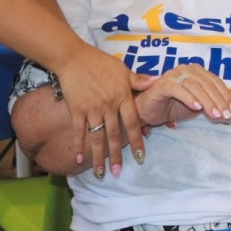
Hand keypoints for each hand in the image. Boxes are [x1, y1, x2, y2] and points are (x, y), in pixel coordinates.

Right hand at [51, 43, 142, 178]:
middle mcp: (109, 105)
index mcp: (122, 96)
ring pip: (97, 137)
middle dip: (117, 155)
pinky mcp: (77, 110)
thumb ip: (138, 80)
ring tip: (101, 173)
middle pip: (115, 135)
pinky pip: (79, 131)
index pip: (133, 123)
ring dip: (99, 157)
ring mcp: (92, 109)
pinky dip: (79, 146)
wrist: (73, 58)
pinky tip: (79, 159)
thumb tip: (157, 81)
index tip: (140, 157)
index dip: (137, 140)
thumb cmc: (99, 62)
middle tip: (118, 173)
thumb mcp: (122, 69)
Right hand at [132, 67, 230, 127]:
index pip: (215, 81)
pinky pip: (178, 89)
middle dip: (218, 100)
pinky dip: (188, 98)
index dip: (225, 95)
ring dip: (207, 101)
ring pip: (195, 86)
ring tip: (215, 115)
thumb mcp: (200, 105)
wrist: (150, 112)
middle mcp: (186, 69)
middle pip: (207, 83)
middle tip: (226, 115)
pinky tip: (196, 108)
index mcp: (196, 71)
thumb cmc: (174, 106)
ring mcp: (173, 75)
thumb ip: (216, 99)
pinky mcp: (162, 84)